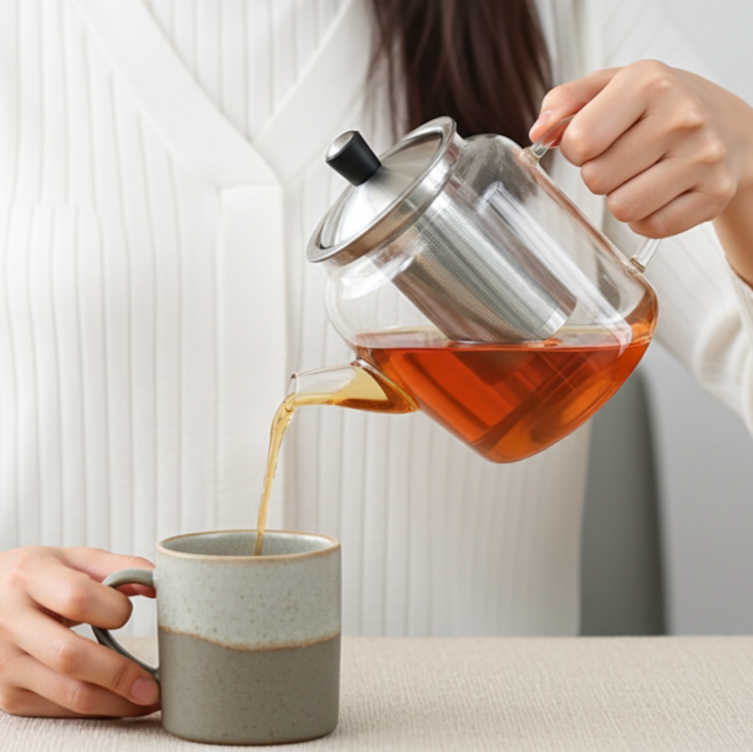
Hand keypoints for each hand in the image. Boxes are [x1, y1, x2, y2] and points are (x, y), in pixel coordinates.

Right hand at [0, 546, 158, 716]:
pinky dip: (96, 710)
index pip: (77, 597)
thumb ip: (118, 567)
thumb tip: (160, 583)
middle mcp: (10, 621)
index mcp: (30, 576)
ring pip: (66, 693)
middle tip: (155, 683)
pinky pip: (58, 710)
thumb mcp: (71, 559)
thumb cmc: (37, 578)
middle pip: (69, 655)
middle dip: (119, 674)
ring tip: (148, 699)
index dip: (113, 609)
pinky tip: (120, 703)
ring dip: (115, 702)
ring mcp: (5, 663)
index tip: (130, 614)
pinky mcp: (7, 694)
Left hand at [529, 60, 752, 283]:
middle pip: (596, 179)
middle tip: (622, 158)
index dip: (576, 149)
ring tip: (640, 175)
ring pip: (622, 208)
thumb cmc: (659, 107)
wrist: (728, 125)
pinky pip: (651, 227)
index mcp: (649, 83)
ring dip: (621, 199)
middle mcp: (682, 117)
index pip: (579, 141)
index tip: (592, 140)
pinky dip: (646, 217)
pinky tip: (660, 192)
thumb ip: (565, 101)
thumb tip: (539, 131)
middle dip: (599, 174)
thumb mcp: (611, 86)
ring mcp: (703, 157)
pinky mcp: (715, 194)